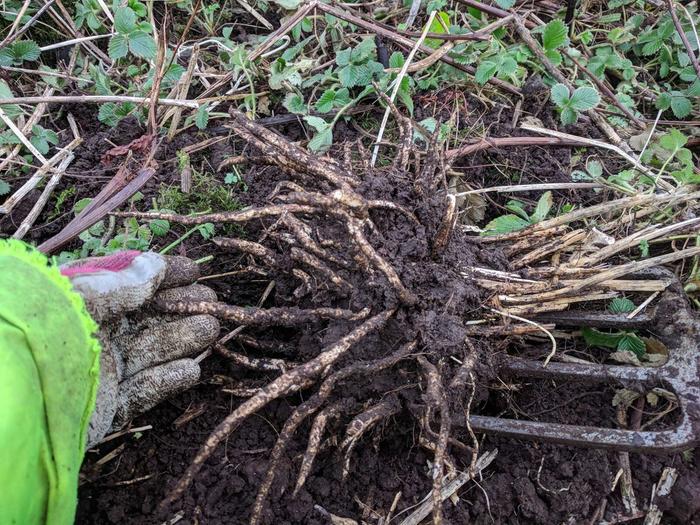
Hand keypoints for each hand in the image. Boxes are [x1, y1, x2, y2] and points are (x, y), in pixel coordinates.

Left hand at [60, 251, 219, 446]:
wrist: (21, 400)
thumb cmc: (46, 334)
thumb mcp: (83, 298)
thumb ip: (123, 284)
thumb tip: (156, 267)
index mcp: (80, 304)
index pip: (128, 284)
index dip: (162, 275)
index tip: (193, 272)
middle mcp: (92, 336)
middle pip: (145, 319)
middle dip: (180, 308)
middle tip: (211, 303)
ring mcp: (100, 373)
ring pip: (149, 352)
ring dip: (181, 339)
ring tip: (211, 329)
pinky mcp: (105, 408)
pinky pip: (142, 392)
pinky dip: (167, 381)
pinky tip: (191, 369)